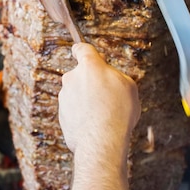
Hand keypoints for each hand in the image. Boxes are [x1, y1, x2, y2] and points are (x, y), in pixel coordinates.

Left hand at [59, 43, 140, 162]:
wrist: (101, 141)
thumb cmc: (118, 111)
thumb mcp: (128, 86)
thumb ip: (115, 76)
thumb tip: (109, 77)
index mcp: (89, 66)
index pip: (82, 49)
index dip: (83, 50)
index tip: (80, 51)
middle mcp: (72, 78)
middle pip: (80, 74)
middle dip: (90, 82)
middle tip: (106, 95)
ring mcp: (64, 96)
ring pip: (76, 93)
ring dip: (86, 100)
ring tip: (102, 114)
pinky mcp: (61, 114)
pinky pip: (73, 110)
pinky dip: (81, 114)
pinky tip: (94, 124)